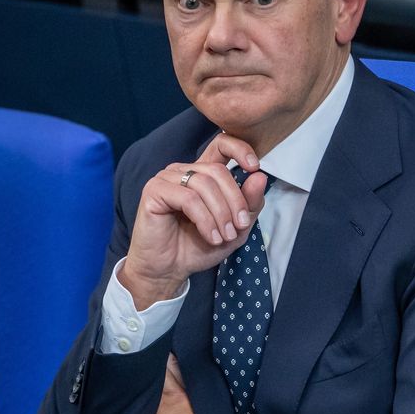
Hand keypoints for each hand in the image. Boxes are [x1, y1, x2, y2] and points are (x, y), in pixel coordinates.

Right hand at [119, 133, 267, 309]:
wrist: (170, 269)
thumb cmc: (199, 247)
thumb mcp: (235, 228)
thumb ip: (250, 204)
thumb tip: (260, 176)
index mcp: (204, 174)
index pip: (221, 144)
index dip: (240, 149)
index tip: (255, 167)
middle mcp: (184, 170)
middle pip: (218, 171)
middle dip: (235, 201)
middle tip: (239, 227)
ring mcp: (167, 178)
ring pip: (204, 184)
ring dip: (221, 214)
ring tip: (224, 237)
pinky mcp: (154, 190)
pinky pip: (188, 198)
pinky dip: (205, 219)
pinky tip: (210, 237)